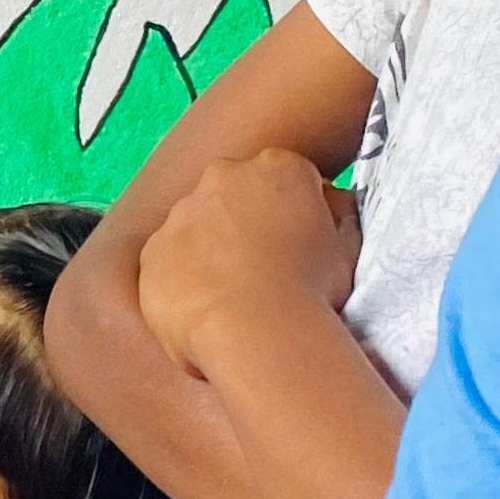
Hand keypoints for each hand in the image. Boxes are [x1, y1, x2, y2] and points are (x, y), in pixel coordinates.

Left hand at [138, 147, 362, 377]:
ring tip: (234, 297)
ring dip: (210, 252)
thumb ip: (338, 215)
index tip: (298, 243)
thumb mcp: (347, 247)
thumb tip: (331, 203)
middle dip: (245, 223)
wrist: (254, 331)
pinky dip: (182, 281)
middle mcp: (222, 177)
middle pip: (234, 195)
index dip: (293, 212)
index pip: (286, 178)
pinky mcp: (152, 250)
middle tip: (264, 269)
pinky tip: (205, 309)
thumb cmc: (310, 291)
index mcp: (278, 167)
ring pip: (196, 228)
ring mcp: (181, 213)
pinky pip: (168, 263)